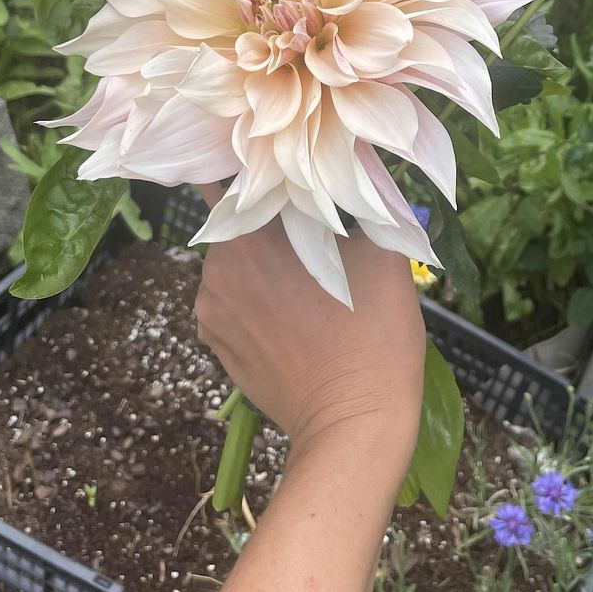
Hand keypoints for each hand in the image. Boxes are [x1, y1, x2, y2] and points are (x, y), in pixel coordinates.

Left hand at [194, 186, 424, 474]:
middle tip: (317, 226)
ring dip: (264, 260)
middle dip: (272, 219)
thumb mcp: (381, 252)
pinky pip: (234, 302)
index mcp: (247, 237)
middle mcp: (215, 271)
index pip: (238, 177)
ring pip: (237, 263)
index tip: (295, 167)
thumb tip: (352, 167)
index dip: (265, 166)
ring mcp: (211, 313)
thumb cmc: (374, 334)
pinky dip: (258, 297)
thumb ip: (359, 201)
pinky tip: (297, 311)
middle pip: (240, 222)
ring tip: (311, 275)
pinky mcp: (217, 347)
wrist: (355, 426)